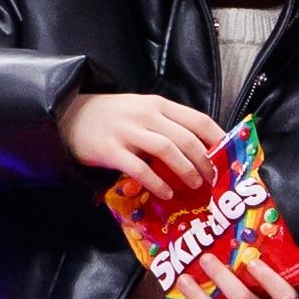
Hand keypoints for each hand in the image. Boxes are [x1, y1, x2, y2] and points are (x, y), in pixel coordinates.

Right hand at [57, 92, 223, 199]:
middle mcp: (146, 116)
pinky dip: (157, 182)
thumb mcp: (143, 111)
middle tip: (214, 178)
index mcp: (159, 105)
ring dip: (186, 170)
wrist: (69, 115)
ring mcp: (128, 132)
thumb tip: (201, 148)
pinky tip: (167, 193)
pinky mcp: (111, 150)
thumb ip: (167, 124)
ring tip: (196, 185)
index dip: (217, 139)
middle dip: (205, 161)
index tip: (228, 156)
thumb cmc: (113, 117)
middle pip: (186, 138)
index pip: (198, 120)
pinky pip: (140, 169)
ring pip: (167, 151)